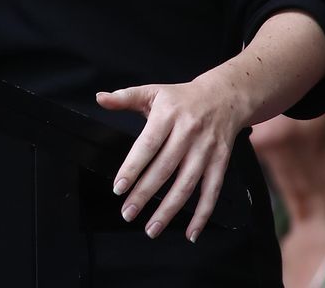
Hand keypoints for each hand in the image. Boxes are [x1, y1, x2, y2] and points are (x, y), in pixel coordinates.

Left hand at [96, 75, 251, 241]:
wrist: (225, 96)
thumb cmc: (182, 98)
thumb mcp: (153, 91)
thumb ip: (125, 97)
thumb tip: (100, 98)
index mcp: (168, 115)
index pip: (148, 145)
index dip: (133, 168)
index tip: (119, 187)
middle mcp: (188, 133)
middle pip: (165, 169)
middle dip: (145, 194)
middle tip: (128, 213)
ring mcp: (206, 150)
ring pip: (186, 184)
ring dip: (169, 209)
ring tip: (151, 228)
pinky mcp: (221, 162)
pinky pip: (211, 191)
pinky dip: (202, 214)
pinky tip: (191, 232)